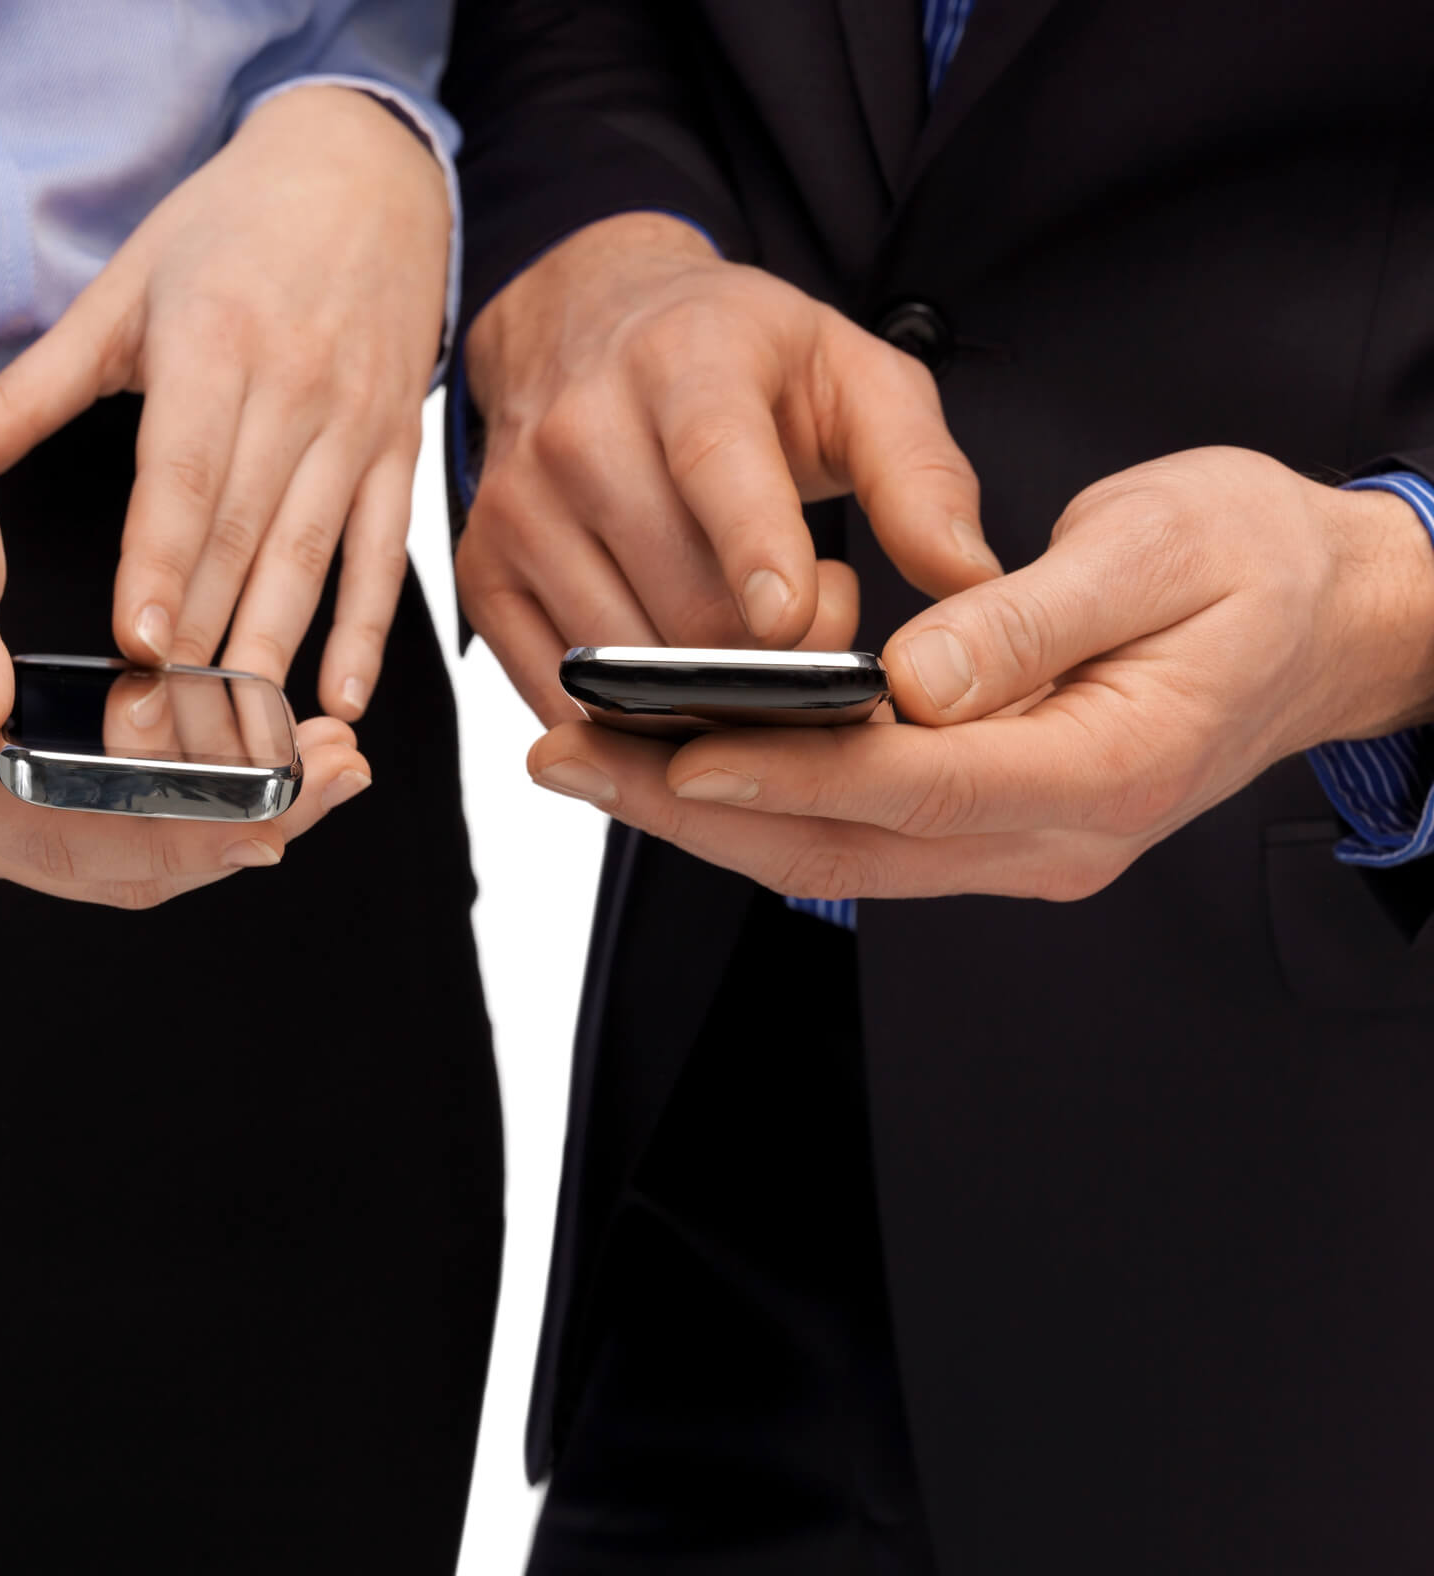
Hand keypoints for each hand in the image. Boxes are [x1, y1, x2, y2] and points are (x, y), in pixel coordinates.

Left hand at [0, 85, 450, 719]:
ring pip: (311, 555)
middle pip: (242, 533)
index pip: (181, 474)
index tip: (135, 644)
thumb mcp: (124, 286)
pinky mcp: (398, 450)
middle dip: (201, 636)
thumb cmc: (229, 229)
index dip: (159, 563)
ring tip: (237, 731)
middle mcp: (293, 390)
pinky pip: (384, 554)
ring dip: (274, 648)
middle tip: (161, 723)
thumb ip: (36, 384)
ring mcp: (355, 426)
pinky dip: (367, 630)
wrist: (364, 174)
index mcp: (213, 344)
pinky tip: (340, 696)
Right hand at [0, 433, 372, 908]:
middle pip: (125, 866)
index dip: (193, 834)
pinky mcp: (17, 804)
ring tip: (331, 770)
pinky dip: (199, 808)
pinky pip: (122, 830)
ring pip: (134, 859)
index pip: (85, 842)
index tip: (287, 806)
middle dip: (245, 828)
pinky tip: (270, 770)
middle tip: (344, 771)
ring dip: (236, 823)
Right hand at [457, 212, 1000, 722]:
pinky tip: (683, 677)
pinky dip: (631, 721)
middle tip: (818, 618)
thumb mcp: (853, 378)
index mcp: (683, 362)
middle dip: (773, 656)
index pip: (715, 463)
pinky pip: (559, 692)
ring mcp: (517, 511)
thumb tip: (970, 582)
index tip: (794, 622)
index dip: (755, 548)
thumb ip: (922, 474)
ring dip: (709, 693)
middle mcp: (578, 434)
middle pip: (681, 599)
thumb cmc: (737, 361)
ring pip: (621, 662)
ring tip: (751, 634)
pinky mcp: (483, 576)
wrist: (583, 323)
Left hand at [525, 448, 1433, 900]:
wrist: (1322, 617)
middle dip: (694, 808)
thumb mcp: (1160, 550)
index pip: (914, 785)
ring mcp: (1021, 847)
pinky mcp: (990, 829)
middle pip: (844, 847)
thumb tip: (913, 678)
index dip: (784, 766)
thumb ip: (1032, 617)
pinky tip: (674, 763)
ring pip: (834, 857)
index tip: (669, 740)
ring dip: (703, 815)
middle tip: (566, 761)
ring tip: (585, 762)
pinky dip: (758, 803)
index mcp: (1108, 766)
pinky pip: (854, 835)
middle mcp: (1055, 836)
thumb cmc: (1253, 563)